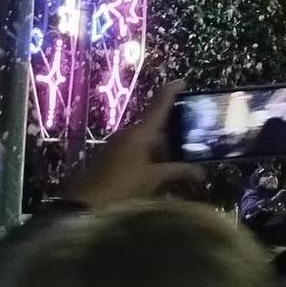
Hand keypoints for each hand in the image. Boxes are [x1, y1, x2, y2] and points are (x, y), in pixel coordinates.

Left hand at [63, 82, 201, 206]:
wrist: (84, 205)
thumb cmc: (122, 186)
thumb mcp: (154, 179)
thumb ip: (178, 172)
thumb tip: (201, 172)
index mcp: (140, 133)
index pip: (159, 106)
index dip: (171, 92)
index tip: (183, 81)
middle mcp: (128, 134)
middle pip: (155, 127)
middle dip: (174, 135)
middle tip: (193, 143)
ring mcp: (118, 146)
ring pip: (146, 142)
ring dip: (163, 150)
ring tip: (180, 163)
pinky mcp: (111, 159)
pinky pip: (137, 152)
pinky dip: (150, 158)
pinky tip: (160, 172)